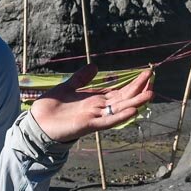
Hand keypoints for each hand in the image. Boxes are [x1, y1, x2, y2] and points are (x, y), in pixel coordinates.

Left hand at [29, 65, 153, 143]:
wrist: (37, 122)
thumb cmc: (52, 107)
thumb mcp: (68, 87)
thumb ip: (81, 78)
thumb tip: (95, 66)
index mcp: (96, 101)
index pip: (120, 91)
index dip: (133, 83)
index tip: (146, 73)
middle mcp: (99, 109)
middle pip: (124, 99)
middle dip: (138, 89)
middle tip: (152, 78)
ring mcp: (95, 117)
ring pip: (120, 109)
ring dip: (135, 102)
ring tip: (151, 94)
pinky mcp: (88, 125)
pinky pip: (107, 121)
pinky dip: (120, 116)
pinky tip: (133, 110)